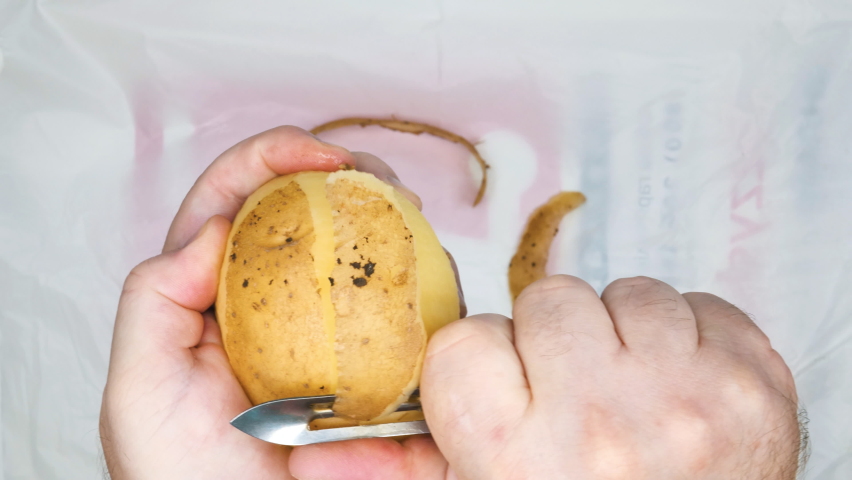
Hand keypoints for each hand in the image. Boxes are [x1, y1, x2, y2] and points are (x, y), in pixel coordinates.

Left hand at [98, 126, 449, 478]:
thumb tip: (212, 229)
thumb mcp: (140, 392)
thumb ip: (152, 304)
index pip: (234, 201)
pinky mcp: (372, 366)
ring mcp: (327, 332)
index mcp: (212, 295)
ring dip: (388, 220)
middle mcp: (273, 304)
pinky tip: (432, 278)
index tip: (319, 152)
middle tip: (375, 178)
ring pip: (358, 252)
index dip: (273, 156)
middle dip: (342, 173)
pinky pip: (402, 313)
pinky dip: (421, 284)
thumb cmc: (184, 478)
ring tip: (411, 219)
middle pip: (304, 210)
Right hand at [291, 276, 801, 478]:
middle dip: (557, 343)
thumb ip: (398, 470)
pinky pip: (701, 302)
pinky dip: (690, 336)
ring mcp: (685, 401)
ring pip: (628, 291)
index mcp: (516, 458)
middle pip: (548, 301)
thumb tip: (306, 448)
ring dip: (626, 335)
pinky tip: (682, 389)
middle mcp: (601, 427)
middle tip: (579, 396)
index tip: (512, 391)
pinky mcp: (753, 383)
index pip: (463, 343)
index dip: (488, 365)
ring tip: (633, 394)